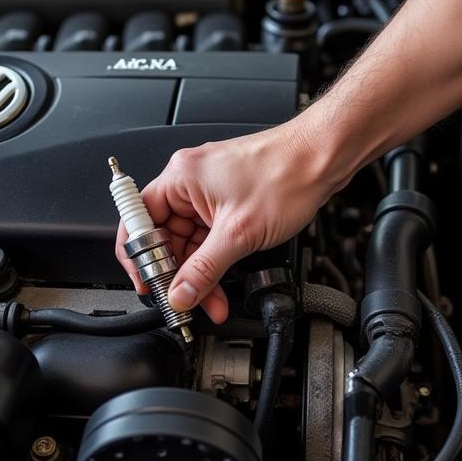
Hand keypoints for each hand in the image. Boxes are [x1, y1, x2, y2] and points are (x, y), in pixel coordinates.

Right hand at [114, 120, 339, 322]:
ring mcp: (211, 190)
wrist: (322, 159)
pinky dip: (216, 260)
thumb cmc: (286, 175)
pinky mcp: (230, 200)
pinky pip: (211, 235)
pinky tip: (223, 281)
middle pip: (167, 236)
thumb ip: (204, 269)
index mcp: (181, 177)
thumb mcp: (238, 233)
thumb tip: (180, 293)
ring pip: (191, 240)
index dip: (139, 257)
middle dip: (178, 273)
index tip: (148, 284)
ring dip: (200, 272)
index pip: (139, 221)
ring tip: (211, 300)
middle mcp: (191, 180)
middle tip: (186, 300)